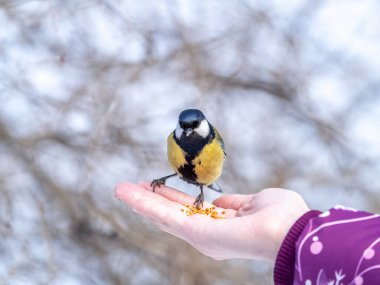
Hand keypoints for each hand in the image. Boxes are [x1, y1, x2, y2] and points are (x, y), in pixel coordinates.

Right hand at [115, 182, 308, 261]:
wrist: (291, 230)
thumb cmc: (281, 215)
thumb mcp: (254, 202)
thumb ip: (234, 202)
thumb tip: (220, 201)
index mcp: (219, 225)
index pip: (187, 210)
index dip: (170, 198)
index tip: (156, 186)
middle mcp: (205, 233)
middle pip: (170, 213)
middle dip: (149, 200)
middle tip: (129, 187)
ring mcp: (199, 235)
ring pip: (162, 215)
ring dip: (140, 201)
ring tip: (120, 189)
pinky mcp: (195, 234)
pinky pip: (165, 216)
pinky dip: (145, 204)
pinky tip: (130, 194)